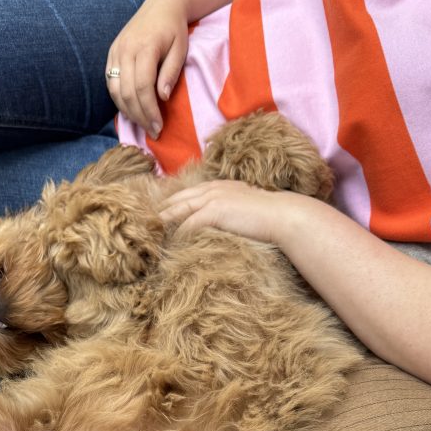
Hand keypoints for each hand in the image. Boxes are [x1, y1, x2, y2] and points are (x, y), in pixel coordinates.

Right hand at [106, 0, 189, 137]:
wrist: (161, 4)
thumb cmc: (175, 28)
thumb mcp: (180, 49)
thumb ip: (171, 72)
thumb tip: (162, 97)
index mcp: (144, 47)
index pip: (143, 87)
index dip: (150, 111)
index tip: (159, 127)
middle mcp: (125, 50)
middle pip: (127, 93)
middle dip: (140, 116)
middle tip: (153, 132)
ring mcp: (115, 51)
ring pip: (115, 91)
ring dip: (128, 112)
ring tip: (143, 124)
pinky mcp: (111, 54)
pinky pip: (111, 83)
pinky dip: (120, 100)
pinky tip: (132, 110)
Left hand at [159, 180, 298, 243]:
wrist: (284, 216)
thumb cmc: (271, 217)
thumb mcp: (246, 209)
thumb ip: (232, 212)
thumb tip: (226, 225)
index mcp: (220, 186)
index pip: (189, 193)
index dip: (173, 203)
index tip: (160, 214)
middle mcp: (213, 188)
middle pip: (178, 199)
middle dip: (162, 212)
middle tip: (146, 224)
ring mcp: (213, 198)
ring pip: (179, 210)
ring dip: (164, 224)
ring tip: (151, 236)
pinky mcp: (214, 211)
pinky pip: (188, 224)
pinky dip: (178, 235)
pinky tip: (170, 244)